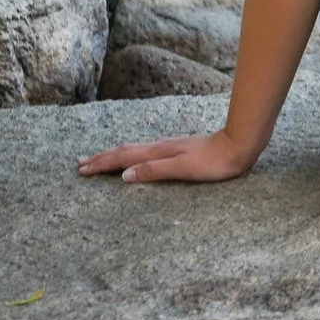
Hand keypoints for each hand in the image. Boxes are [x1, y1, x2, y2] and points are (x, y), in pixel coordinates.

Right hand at [77, 127, 260, 184]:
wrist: (240, 145)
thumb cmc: (214, 162)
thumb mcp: (183, 169)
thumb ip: (154, 170)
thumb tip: (124, 175)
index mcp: (158, 152)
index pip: (123, 158)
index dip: (101, 164)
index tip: (81, 170)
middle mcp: (160, 147)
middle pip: (124, 151)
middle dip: (101, 158)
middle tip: (80, 163)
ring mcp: (169, 146)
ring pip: (134, 149)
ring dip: (113, 155)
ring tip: (99, 158)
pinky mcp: (177, 149)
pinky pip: (145, 151)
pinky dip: (130, 154)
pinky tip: (134, 157)